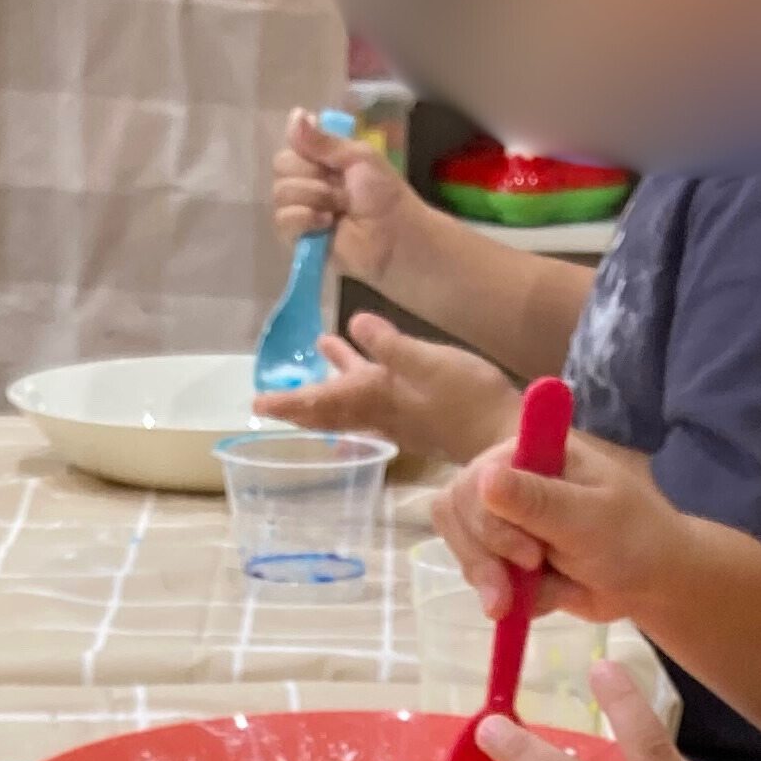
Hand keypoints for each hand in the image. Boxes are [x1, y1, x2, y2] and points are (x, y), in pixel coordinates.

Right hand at [270, 104, 417, 273]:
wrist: (394, 237)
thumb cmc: (383, 195)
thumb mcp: (359, 157)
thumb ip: (323, 140)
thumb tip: (295, 114)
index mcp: (319, 157)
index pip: (291, 143)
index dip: (306, 149)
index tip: (330, 159)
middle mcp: (305, 179)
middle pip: (281, 166)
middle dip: (313, 177)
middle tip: (342, 189)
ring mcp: (299, 208)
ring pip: (281, 193)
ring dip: (314, 198)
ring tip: (339, 209)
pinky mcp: (298, 236)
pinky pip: (282, 220)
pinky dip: (304, 219)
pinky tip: (326, 224)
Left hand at [281, 310, 517, 460]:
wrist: (504, 435)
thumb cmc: (467, 397)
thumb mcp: (428, 362)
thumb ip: (389, 344)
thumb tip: (354, 324)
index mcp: (374, 396)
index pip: (320, 401)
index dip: (288, 400)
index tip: (257, 403)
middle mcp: (379, 410)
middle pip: (328, 407)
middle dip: (300, 400)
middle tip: (270, 398)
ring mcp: (397, 413)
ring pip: (352, 398)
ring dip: (331, 378)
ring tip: (321, 345)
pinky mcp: (416, 411)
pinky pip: (373, 396)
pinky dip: (359, 380)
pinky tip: (365, 363)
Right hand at [434, 428, 689, 628]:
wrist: (653, 582)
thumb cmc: (633, 538)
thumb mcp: (588, 518)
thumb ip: (536, 500)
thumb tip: (484, 477)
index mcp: (529, 455)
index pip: (472, 482)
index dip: (487, 524)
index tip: (529, 555)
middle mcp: (509, 483)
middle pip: (457, 518)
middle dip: (485, 561)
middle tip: (511, 596)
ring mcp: (506, 523)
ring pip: (469, 554)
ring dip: (500, 585)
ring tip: (539, 598)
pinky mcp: (510, 561)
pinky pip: (489, 583)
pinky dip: (516, 600)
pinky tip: (552, 597)